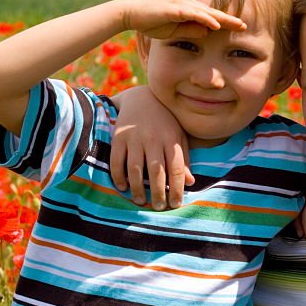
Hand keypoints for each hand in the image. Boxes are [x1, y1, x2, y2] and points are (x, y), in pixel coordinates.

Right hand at [110, 86, 192, 209]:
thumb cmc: (165, 121)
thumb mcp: (178, 136)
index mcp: (171, 139)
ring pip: (135, 169)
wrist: (142, 98)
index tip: (176, 204)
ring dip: (137, 188)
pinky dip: (119, 176)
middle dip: (158, 193)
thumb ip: (184, 159)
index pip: (176, 168)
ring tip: (140, 201)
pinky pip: (117, 161)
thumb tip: (189, 182)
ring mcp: (135, 137)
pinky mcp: (119, 137)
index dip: (177, 189)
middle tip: (158, 207)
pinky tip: (123, 187)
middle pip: (157, 171)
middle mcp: (153, 138)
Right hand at [119, 0, 245, 38]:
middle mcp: (188, 3)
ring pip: (207, 12)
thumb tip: (207, 33)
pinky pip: (194, 14)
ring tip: (237, 25)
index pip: (212, 16)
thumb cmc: (152, 23)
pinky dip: (206, 19)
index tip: (241, 29)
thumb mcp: (175, 31)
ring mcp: (182, 4)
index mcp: (189, 9)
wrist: (131, 14)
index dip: (226, 22)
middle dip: (230, 19)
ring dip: (223, 18)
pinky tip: (216, 24)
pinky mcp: (174, 8)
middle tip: (246, 26)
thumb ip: (191, 30)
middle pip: (214, 12)